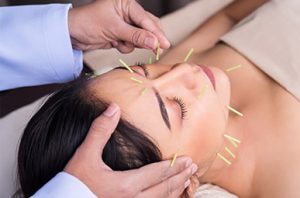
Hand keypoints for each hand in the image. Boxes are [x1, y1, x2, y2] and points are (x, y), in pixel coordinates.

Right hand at [64, 103, 196, 196]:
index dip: (174, 166)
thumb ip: (100, 130)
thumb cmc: (74, 183)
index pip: (157, 173)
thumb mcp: (84, 155)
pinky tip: (169, 196)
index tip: (188, 159)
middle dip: (180, 176)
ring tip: (187, 181)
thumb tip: (113, 108)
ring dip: (176, 190)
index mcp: (126, 184)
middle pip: (163, 187)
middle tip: (193, 167)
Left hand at [68, 0, 169, 52]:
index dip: (156, 33)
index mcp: (126, 3)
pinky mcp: (121, 35)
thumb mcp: (113, 29)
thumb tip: (154, 43)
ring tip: (119, 42)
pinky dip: (125, 47)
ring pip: (141, 37)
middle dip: (148, 39)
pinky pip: (132, 44)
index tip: (165, 44)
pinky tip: (114, 43)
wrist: (71, 34)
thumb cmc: (88, 23)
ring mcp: (125, 24)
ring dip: (132, 43)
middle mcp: (127, 12)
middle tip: (158, 49)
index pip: (146, 19)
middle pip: (147, 27)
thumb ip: (136, 36)